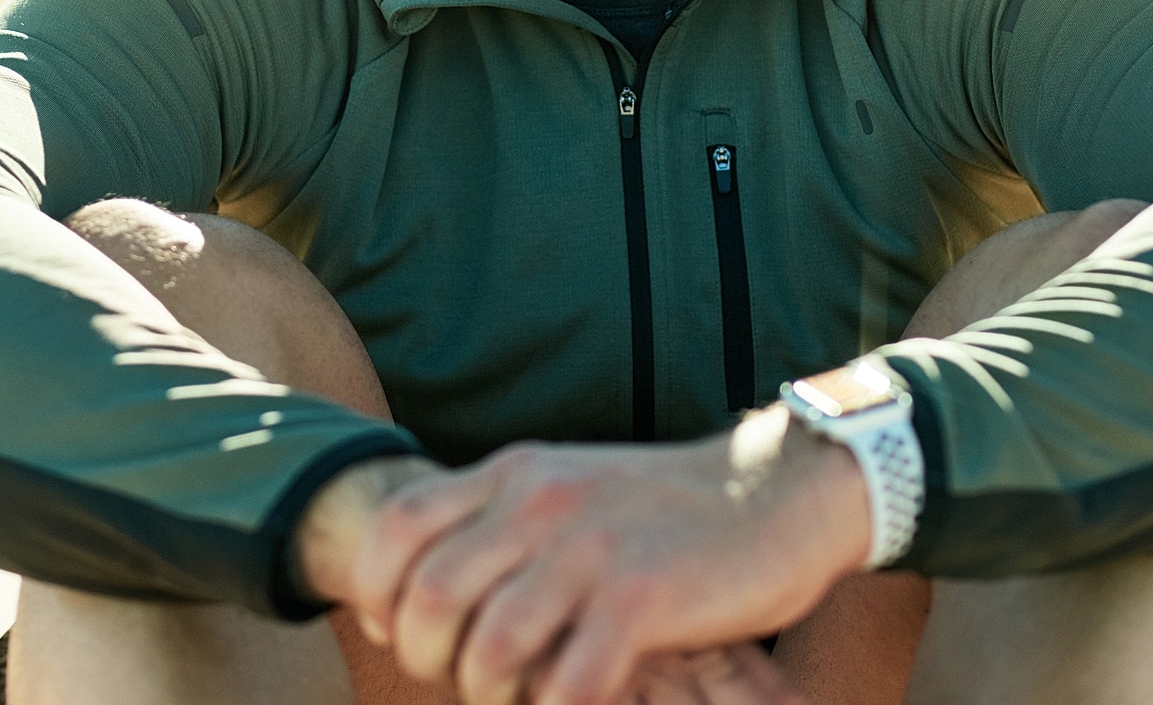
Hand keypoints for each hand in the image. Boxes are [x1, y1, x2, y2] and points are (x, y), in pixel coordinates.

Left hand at [302, 406, 866, 704]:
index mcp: (516, 472)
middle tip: (462, 676)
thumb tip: (411, 599)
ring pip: (486, 650)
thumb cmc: (663, 509)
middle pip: (427, 596)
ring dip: (490, 697)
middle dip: (426, 659)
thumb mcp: (568, 488)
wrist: (773, 490)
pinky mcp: (642, 597)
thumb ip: (498, 525)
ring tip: (522, 696)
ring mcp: (590, 548)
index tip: (395, 632)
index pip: (396, 524)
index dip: (377, 590)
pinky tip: (581, 702)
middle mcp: (541, 501)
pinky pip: (566, 687)